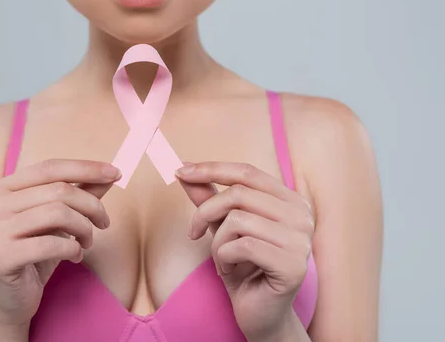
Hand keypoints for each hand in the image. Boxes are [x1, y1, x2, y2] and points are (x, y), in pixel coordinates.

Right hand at [0, 159, 120, 328]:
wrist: (13, 298)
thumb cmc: (37, 252)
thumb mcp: (60, 219)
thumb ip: (81, 193)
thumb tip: (111, 174)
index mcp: (4, 188)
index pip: (50, 168)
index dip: (86, 168)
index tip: (116, 173)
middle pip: (58, 190)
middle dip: (91, 205)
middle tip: (104, 223)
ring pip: (58, 214)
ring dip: (84, 228)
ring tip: (88, 241)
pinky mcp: (0, 257)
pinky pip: (51, 244)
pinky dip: (73, 248)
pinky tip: (75, 256)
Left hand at [176, 162, 313, 340]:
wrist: (259, 314)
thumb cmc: (243, 268)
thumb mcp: (222, 227)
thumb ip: (209, 198)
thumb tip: (185, 170)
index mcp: (290, 200)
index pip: (247, 172)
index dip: (211, 169)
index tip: (181, 171)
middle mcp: (302, 215)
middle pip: (238, 194)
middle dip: (205, 212)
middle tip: (193, 232)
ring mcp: (301, 240)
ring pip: (237, 220)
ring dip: (217, 243)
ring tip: (222, 259)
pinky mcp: (292, 265)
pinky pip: (242, 246)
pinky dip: (224, 258)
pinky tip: (230, 271)